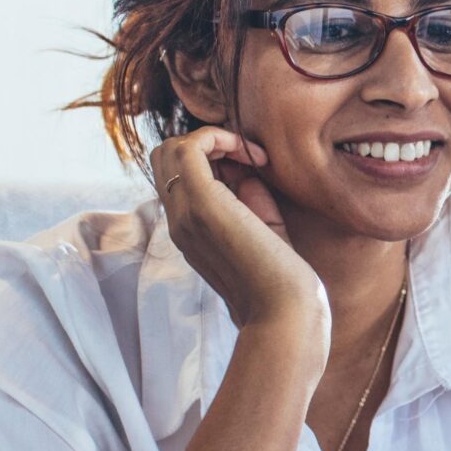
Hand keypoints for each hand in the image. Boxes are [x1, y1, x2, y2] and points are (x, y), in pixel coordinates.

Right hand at [148, 126, 327, 355]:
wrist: (286, 314)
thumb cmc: (284, 281)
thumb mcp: (267, 231)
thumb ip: (253, 200)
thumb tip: (248, 170)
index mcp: (190, 229)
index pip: (179, 175)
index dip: (213, 158)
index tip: (255, 168)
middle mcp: (179, 221)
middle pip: (165, 157)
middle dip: (207, 143)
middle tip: (251, 159)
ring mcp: (185, 213)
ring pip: (170, 148)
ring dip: (213, 138)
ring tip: (252, 157)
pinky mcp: (202, 205)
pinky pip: (188, 148)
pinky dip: (217, 137)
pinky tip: (251, 154)